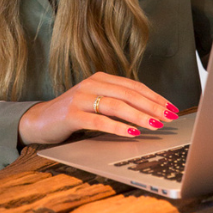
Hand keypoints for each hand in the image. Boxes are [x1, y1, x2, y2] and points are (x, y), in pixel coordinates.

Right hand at [18, 72, 178, 146]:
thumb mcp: (96, 103)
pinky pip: (99, 121)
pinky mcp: (72, 115)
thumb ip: (117, 103)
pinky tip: (131, 133)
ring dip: (139, 116)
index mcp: (100, 79)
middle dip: (152, 106)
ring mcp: (81, 98)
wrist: (40, 120)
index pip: (134, 86)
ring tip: (155, 124)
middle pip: (128, 94)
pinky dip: (117, 127)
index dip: (155, 97)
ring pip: (116, 105)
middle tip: (169, 117)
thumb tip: (150, 113)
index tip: (171, 108)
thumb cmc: (73, 114)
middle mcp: (91, 85)